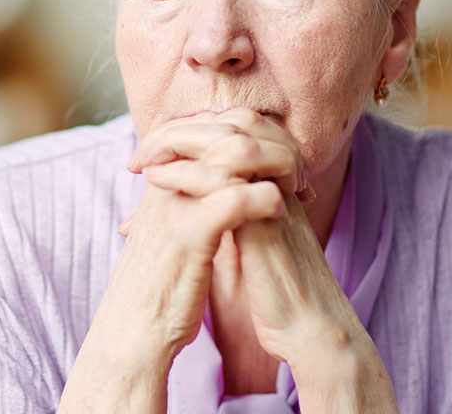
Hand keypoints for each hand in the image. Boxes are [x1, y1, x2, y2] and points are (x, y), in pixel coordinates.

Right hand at [60, 149, 285, 411]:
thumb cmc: (160, 283)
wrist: (133, 328)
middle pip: (223, 129)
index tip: (281, 158)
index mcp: (163, 174)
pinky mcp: (189, 233)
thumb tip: (223, 180)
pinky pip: (236, 197)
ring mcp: (176, 203)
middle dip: (270, 143)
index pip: (208, 123)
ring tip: (295, 189)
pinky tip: (283, 212)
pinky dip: (267, 199)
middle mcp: (166, 179)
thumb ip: (191, 197)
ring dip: (274, 166)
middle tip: (297, 172)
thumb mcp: (172, 227)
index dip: (252, 132)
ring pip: (233, 154)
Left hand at [126, 108, 392, 409]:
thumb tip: (192, 195)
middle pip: (237, 124)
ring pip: (233, 143)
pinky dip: (186, 173)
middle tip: (143, 151)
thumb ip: (232, 210)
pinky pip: (228, 181)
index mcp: (276, 181)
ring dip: (180, 143)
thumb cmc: (275, 292)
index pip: (238, 128)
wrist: (308, 329)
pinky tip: (157, 180)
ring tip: (144, 162)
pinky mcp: (268, 223)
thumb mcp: (251, 241)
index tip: (152, 150)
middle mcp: (281, 182)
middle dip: (184, 128)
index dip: (193, 130)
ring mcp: (276, 197)